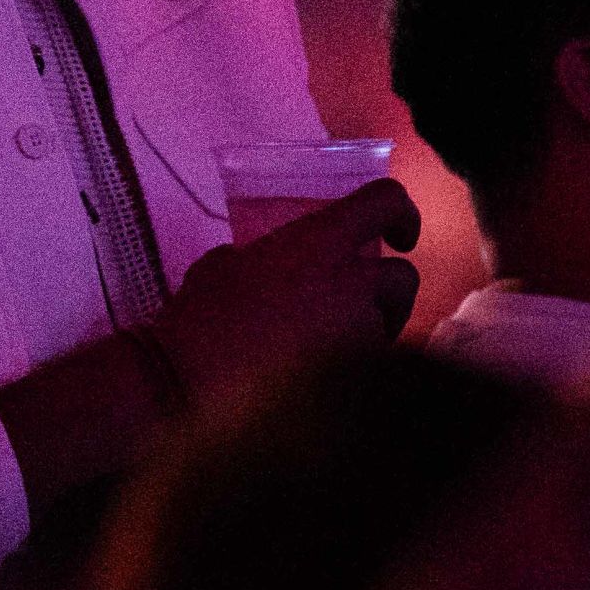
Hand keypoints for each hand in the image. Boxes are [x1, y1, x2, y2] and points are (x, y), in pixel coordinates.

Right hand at [150, 179, 420, 413]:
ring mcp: (357, 337)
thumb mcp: (224, 265)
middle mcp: (350, 285)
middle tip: (354, 305)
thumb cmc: (196, 322)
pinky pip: (373, 370)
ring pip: (389, 328)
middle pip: (404, 277)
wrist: (186, 387)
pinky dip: (355, 374)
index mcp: (318, 243)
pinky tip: (317, 387)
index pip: (384, 202)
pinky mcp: (358, 384)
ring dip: (369, 332)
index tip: (400, 233)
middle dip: (385, 290)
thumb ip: (267, 257)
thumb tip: (273, 268)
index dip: (401, 212)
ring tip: (325, 349)